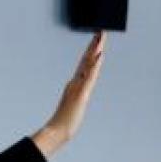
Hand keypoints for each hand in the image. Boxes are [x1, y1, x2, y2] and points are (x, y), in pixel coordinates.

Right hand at [33, 32, 105, 156]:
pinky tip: (100, 56)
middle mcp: (77, 81)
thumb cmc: (67, 118)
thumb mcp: (74, 104)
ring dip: (95, 51)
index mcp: (76, 82)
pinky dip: (95, 66)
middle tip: (101, 31)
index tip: (97, 40)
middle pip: (87, 60)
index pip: (85, 64)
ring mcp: (78, 86)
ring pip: (88, 65)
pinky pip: (89, 77)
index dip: (91, 51)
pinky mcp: (81, 93)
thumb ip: (76, 95)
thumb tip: (78, 91)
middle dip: (95, 45)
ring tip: (101, 38)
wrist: (59, 129)